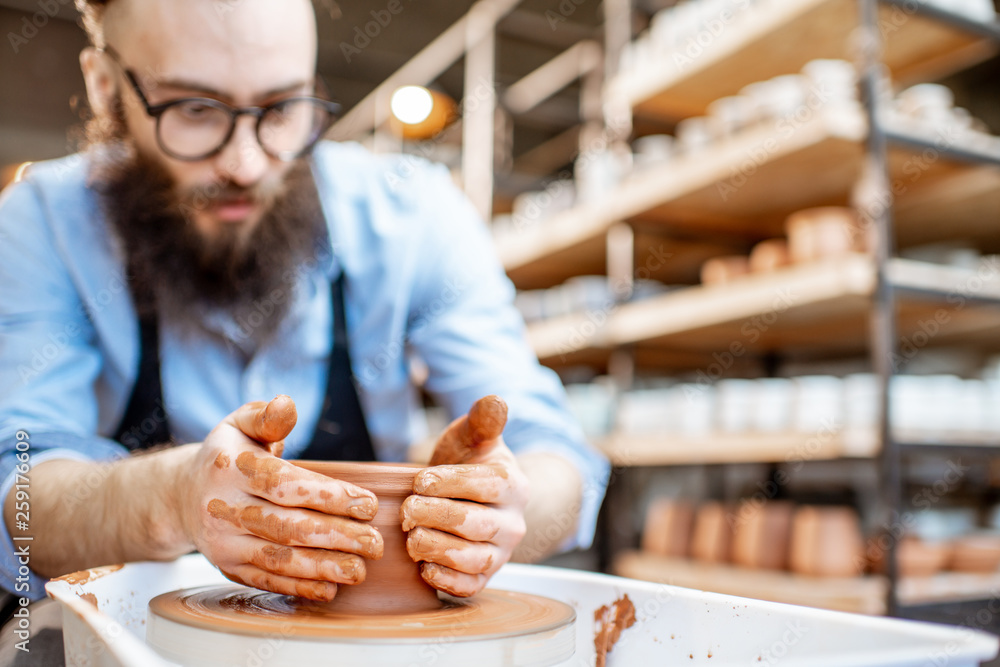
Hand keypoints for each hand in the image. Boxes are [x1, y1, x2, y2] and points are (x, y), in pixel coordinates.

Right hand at [176, 395, 383, 600]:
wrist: (181, 496)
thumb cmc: (228, 455)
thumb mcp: (240, 424)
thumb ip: (267, 416)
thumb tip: (287, 403)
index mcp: (230, 468)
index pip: (284, 484)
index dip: (328, 495)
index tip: (368, 504)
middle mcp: (223, 508)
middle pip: (285, 526)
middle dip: (335, 536)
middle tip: (374, 542)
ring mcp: (222, 542)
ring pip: (276, 558)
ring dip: (321, 567)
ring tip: (359, 570)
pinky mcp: (226, 567)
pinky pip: (265, 579)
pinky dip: (298, 587)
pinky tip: (329, 588)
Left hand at [400, 395, 528, 596]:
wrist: (473, 499)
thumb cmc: (468, 463)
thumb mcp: (473, 437)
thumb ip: (482, 421)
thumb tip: (495, 401)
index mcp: (514, 484)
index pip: (484, 484)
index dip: (448, 483)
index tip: (418, 481)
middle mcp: (514, 522)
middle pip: (474, 523)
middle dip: (434, 516)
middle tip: (406, 510)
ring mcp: (502, 553)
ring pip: (472, 558)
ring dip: (434, 548)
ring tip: (410, 536)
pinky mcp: (486, 577)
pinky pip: (469, 586)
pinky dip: (444, 578)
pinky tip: (422, 565)